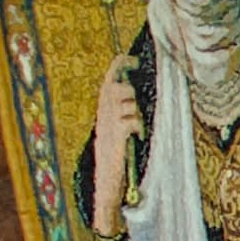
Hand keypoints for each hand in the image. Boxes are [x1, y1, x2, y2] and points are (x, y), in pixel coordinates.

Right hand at [90, 56, 141, 228]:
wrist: (107, 181)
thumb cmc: (115, 155)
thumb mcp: (116, 128)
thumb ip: (121, 111)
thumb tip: (133, 94)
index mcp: (103, 111)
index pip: (108, 81)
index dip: (119, 66)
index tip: (132, 58)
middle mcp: (102, 115)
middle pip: (116, 87)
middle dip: (129, 91)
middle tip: (134, 106)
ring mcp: (107, 125)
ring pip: (126, 102)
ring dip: (135, 111)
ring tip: (136, 128)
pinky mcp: (115, 137)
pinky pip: (130, 120)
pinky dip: (137, 126)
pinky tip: (137, 136)